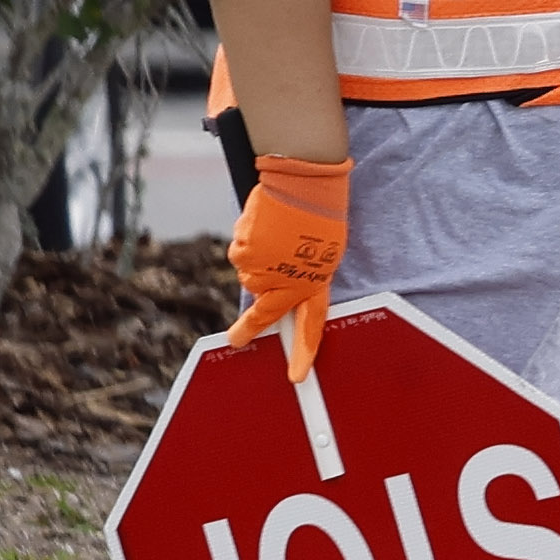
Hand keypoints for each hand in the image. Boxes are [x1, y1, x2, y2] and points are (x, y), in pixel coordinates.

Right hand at [226, 154, 348, 387]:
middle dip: (249, 330)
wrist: (302, 183)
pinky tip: (262, 227)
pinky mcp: (242, 252)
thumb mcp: (322, 252)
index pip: (311, 326)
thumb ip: (302, 274)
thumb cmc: (319, 214)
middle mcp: (286, 282)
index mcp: (315, 283)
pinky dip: (247, 244)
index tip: (296, 376)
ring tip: (275, 236)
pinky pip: (239, 254)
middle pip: (263, 313)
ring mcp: (261, 268)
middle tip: (237, 340)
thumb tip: (277, 290)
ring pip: (250, 276)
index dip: (303, 353)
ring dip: (258, 262)